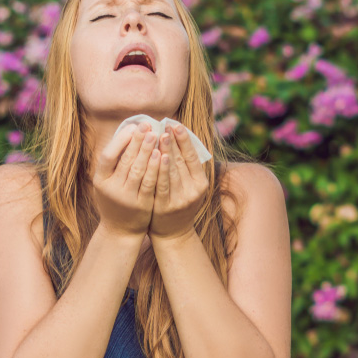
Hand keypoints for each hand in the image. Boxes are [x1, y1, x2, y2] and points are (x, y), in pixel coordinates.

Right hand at [92, 121, 161, 237]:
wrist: (120, 230)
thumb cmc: (114, 200)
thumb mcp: (106, 182)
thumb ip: (113, 163)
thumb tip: (128, 133)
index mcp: (100, 180)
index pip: (108, 156)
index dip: (120, 140)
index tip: (133, 127)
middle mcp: (111, 189)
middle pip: (125, 160)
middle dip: (137, 141)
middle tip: (148, 125)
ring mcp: (126, 198)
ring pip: (138, 170)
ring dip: (148, 151)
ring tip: (156, 135)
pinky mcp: (141, 205)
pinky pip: (149, 183)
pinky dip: (156, 168)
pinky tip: (162, 155)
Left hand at [148, 122, 208, 241]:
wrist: (173, 233)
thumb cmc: (179, 202)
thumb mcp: (189, 186)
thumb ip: (187, 166)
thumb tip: (179, 137)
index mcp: (201, 183)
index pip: (193, 157)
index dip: (185, 140)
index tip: (176, 124)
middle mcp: (193, 191)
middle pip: (182, 161)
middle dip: (173, 141)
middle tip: (164, 124)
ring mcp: (180, 200)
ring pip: (172, 171)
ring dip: (165, 151)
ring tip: (158, 135)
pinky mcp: (165, 207)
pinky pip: (161, 185)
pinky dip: (159, 170)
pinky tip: (155, 156)